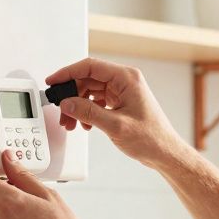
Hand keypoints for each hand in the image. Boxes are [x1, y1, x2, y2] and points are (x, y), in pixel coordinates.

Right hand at [46, 58, 188, 169]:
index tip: (53, 81)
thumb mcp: (116, 125)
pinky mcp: (120, 102)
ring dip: (77, 105)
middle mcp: (124, 81)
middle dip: (71, 94)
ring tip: (71, 122)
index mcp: (127, 78)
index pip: (90, 66)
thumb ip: (88, 113)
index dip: (68, 72)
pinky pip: (96, 101)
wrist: (164, 152)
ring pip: (90, 91)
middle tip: (61, 109)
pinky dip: (86, 111)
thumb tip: (67, 103)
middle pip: (88, 79)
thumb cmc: (152, 138)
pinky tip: (84, 124)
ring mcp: (122, 92)